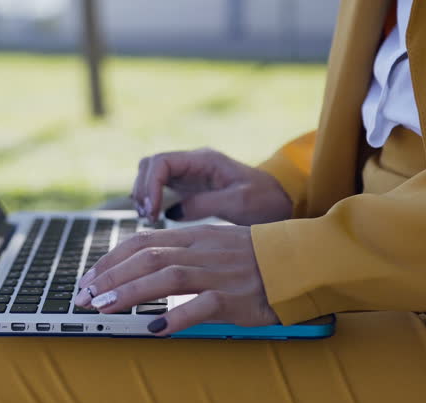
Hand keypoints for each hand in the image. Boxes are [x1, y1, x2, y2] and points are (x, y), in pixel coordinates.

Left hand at [74, 225, 279, 334]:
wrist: (301, 262)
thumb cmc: (255, 259)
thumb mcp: (214, 245)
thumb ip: (181, 252)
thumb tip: (143, 265)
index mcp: (194, 237)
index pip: (142, 242)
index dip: (110, 260)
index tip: (88, 277)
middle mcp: (201, 251)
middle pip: (145, 257)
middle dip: (109, 277)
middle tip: (83, 296)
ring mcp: (217, 273)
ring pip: (165, 277)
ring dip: (129, 292)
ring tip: (104, 307)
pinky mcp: (234, 298)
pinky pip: (201, 306)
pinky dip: (176, 317)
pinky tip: (155, 329)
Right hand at [132, 148, 291, 225]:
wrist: (282, 202)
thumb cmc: (265, 200)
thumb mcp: (239, 202)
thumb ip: (204, 204)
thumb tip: (170, 213)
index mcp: (204, 160)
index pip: (161, 162)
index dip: (149, 185)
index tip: (152, 211)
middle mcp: (193, 163)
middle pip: (150, 165)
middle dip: (142, 189)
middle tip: (147, 217)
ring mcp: (190, 174)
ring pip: (151, 175)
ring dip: (144, 195)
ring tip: (148, 219)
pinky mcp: (189, 188)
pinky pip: (160, 188)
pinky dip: (152, 201)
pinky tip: (155, 219)